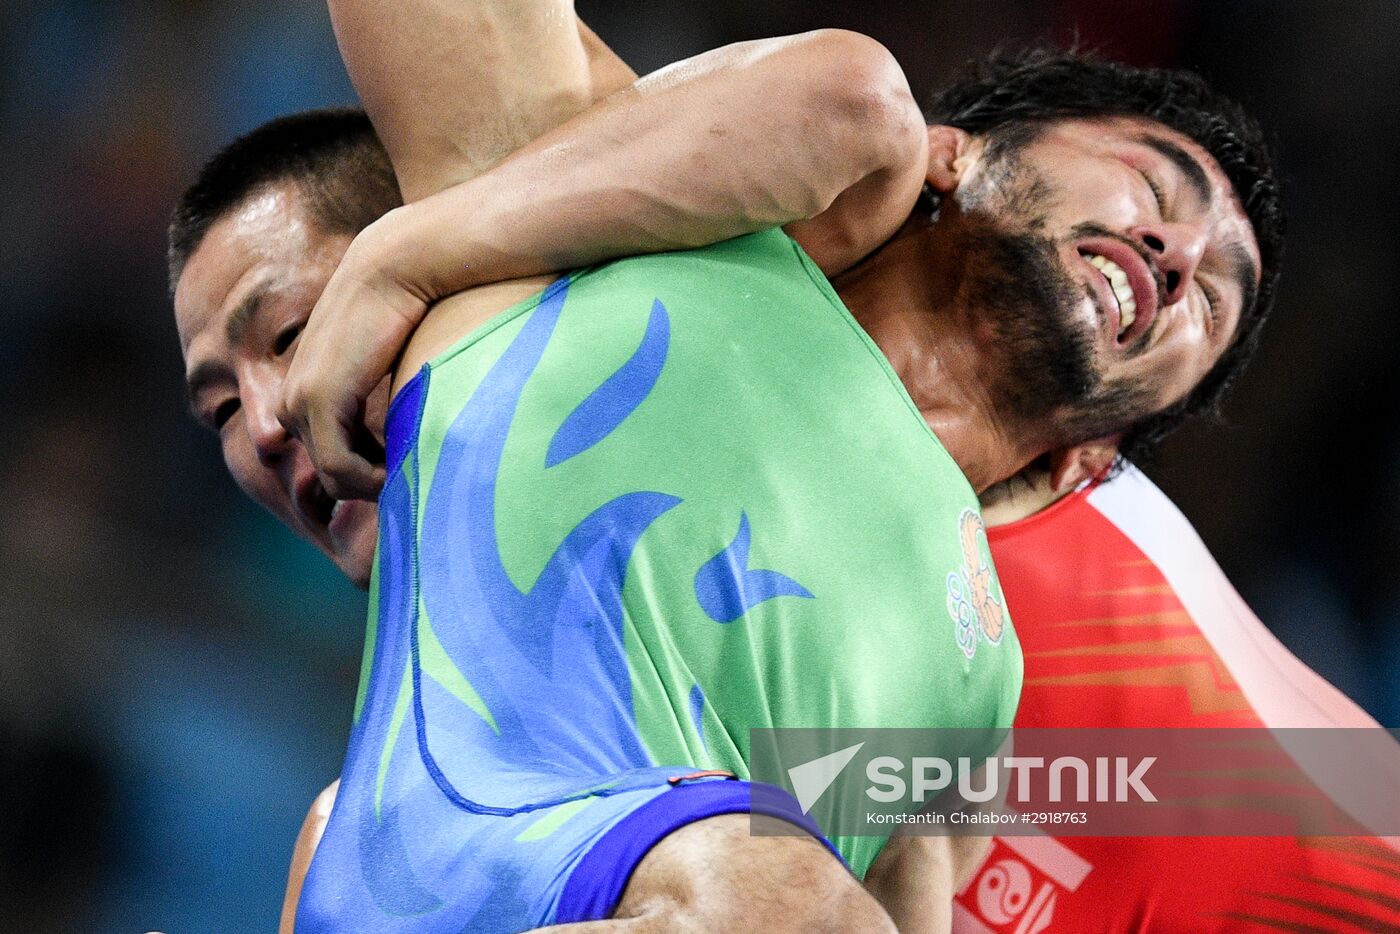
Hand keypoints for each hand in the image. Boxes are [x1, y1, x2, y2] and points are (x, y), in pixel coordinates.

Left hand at [279, 215, 430, 500]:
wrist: (397, 263)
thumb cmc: (411, 305)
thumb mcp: (391, 361)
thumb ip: (386, 394)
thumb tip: (414, 430)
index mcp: (310, 389)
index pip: (334, 456)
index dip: (375, 470)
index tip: (412, 464)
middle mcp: (294, 399)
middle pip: (334, 474)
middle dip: (375, 482)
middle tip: (417, 472)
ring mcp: (299, 402)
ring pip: (336, 477)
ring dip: (377, 483)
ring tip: (415, 469)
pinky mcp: (316, 402)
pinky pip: (339, 468)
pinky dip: (372, 479)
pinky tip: (404, 468)